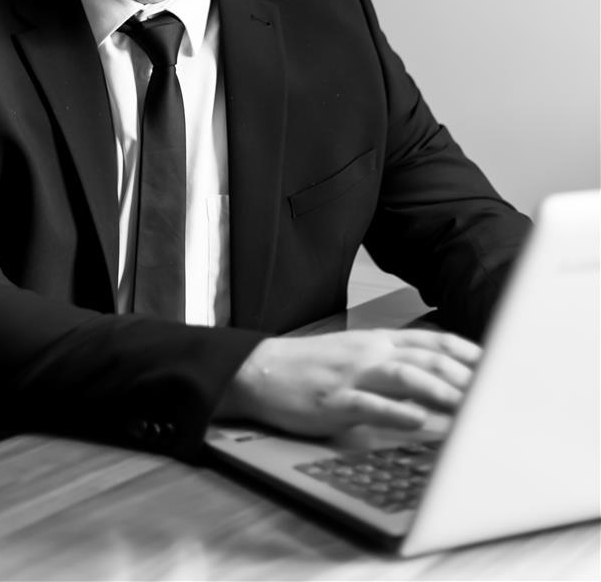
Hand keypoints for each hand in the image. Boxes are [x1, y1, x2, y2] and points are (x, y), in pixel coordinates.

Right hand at [215, 328, 479, 442]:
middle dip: (464, 375)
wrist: (262, 369)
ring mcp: (353, 374)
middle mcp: (371, 352)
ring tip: (468, 404)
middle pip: (427, 358)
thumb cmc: (313, 366)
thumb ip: (394, 362)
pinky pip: (371, 404)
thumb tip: (434, 376)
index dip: (468, 352)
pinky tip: (418, 420)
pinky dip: (397, 412)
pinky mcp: (335, 399)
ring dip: (440, 390)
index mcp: (378, 340)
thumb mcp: (357, 354)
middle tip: (494, 392)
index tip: (497, 365)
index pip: (433, 341)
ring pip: (405, 376)